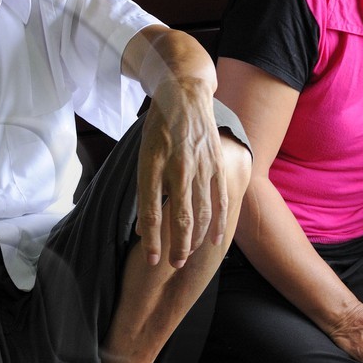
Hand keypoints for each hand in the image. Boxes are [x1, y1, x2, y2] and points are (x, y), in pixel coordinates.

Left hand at [137, 79, 226, 267]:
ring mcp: (201, 167)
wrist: (185, 96)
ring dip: (195, 239)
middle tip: (173, 265)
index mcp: (153, 165)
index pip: (152, 211)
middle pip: (181, 217)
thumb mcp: (143, 158)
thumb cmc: (158, 131)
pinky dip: (218, 222)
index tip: (151, 260)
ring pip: (201, 213)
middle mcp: (178, 168)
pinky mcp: (217, 165)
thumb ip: (145, 194)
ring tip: (187, 257)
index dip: (152, 239)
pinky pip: (220, 199)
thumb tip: (143, 231)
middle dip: (177, 246)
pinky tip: (215, 240)